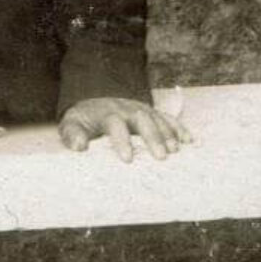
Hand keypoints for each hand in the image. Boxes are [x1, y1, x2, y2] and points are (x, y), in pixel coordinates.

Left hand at [59, 96, 190, 161]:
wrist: (94, 102)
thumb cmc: (84, 121)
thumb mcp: (71, 124)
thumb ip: (72, 134)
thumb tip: (79, 147)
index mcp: (106, 113)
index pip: (115, 124)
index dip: (122, 140)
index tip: (127, 159)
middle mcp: (126, 108)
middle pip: (142, 119)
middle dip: (153, 137)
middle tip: (161, 157)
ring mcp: (141, 109)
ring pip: (157, 118)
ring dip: (168, 133)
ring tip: (175, 151)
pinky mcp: (152, 112)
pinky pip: (168, 118)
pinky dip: (179, 128)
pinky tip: (189, 140)